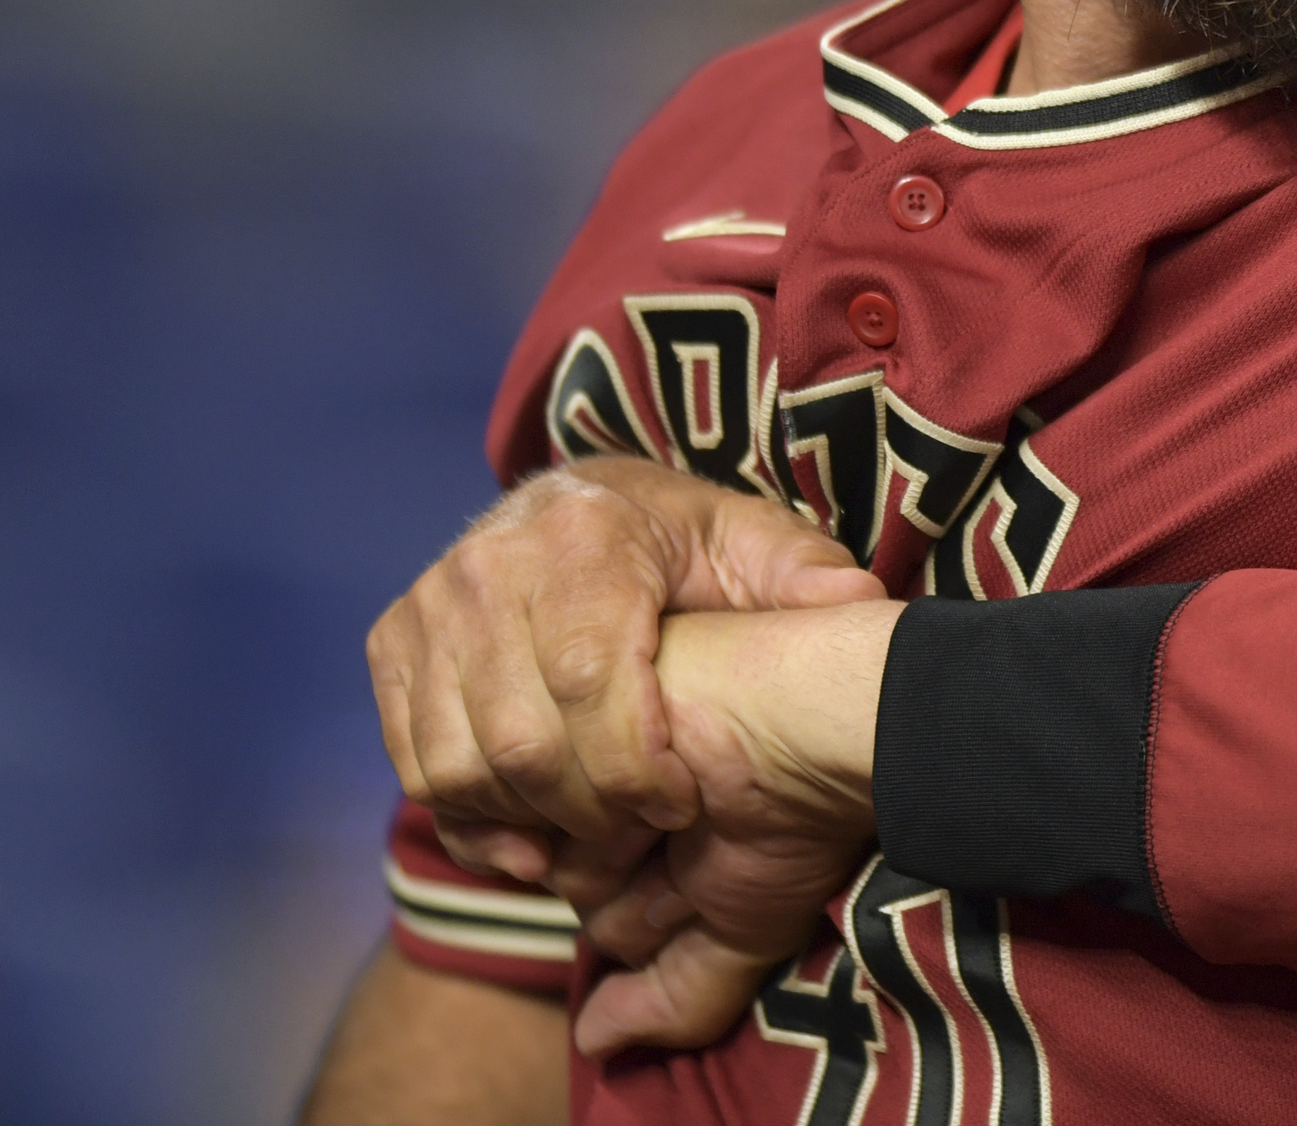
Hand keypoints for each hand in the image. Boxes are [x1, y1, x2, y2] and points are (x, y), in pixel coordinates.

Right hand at [369, 457, 885, 853]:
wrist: (577, 501)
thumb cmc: (680, 540)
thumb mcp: (753, 543)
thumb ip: (806, 577)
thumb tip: (860, 604)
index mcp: (585, 536)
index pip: (590, 684)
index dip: (633, 770)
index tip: (678, 806)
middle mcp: (489, 565)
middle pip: (521, 739)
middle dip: (586, 812)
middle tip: (639, 834)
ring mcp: (429, 605)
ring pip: (458, 764)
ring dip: (525, 826)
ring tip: (591, 838)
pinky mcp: (391, 644)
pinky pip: (414, 764)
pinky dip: (467, 820)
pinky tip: (528, 839)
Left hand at [556, 603, 901, 1054]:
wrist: (825, 741)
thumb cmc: (802, 824)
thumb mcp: (743, 934)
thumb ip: (671, 996)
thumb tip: (594, 1042)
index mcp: (633, 820)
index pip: (590, 910)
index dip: (650, 919)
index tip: (708, 878)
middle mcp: (601, 787)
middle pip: (571, 896)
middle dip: (647, 898)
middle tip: (709, 842)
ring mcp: (580, 755)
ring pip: (557, 872)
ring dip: (635, 869)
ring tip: (695, 813)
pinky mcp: (560, 726)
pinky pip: (547, 830)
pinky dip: (613, 835)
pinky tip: (667, 792)